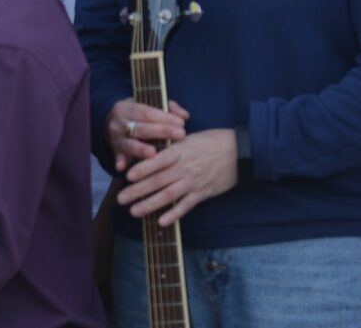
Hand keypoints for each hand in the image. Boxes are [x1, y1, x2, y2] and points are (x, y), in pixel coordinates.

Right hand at [105, 98, 189, 171]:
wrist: (110, 120)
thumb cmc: (137, 114)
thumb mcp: (147, 105)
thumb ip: (168, 107)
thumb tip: (185, 116)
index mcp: (127, 108)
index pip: (147, 112)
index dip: (164, 118)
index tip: (181, 123)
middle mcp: (120, 123)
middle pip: (141, 128)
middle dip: (161, 132)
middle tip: (181, 135)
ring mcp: (116, 138)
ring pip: (130, 144)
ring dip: (141, 149)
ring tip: (154, 153)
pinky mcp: (115, 151)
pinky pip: (117, 158)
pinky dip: (120, 162)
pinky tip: (123, 168)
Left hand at [116, 128, 238, 225]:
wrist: (239, 153)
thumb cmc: (213, 141)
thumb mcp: (189, 138)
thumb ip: (171, 146)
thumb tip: (151, 152)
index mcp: (180, 151)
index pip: (157, 161)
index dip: (141, 169)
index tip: (126, 176)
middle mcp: (184, 168)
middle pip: (157, 181)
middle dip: (137, 190)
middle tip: (121, 198)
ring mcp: (193, 182)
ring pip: (168, 195)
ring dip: (149, 205)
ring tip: (134, 211)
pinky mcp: (202, 193)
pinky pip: (185, 206)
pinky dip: (174, 214)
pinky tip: (161, 221)